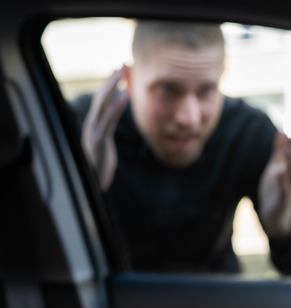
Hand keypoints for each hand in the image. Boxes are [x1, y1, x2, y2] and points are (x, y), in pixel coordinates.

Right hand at [82, 65, 128, 190]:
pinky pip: (108, 121)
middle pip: (101, 98)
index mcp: (93, 125)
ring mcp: (94, 133)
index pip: (102, 101)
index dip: (109, 85)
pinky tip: (124, 96)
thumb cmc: (99, 165)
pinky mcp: (100, 142)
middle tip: (122, 64)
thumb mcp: (104, 145)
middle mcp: (91, 126)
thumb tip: (110, 119)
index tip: (118, 71)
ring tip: (123, 74)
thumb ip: (105, 130)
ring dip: (113, 88)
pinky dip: (116, 107)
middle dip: (111, 80)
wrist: (93, 184)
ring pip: (103, 105)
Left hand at [259, 131, 290, 238]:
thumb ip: (278, 152)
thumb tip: (281, 132)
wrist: (275, 218)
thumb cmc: (275, 191)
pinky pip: (283, 190)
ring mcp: (288, 189)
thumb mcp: (275, 169)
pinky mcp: (281, 200)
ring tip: (289, 148)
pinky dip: (283, 181)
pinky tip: (280, 172)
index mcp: (289, 170)